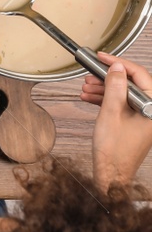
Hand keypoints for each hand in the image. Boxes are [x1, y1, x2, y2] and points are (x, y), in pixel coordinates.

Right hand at [82, 53, 151, 186]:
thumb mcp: (111, 113)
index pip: (140, 76)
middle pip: (132, 84)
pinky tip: (90, 98)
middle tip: (92, 73)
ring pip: (125, 94)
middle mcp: (151, 111)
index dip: (119, 64)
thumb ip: (115, 87)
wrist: (111, 173)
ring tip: (86, 87)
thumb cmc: (114, 150)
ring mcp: (144, 117)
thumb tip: (117, 68)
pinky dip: (106, 100)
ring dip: (105, 88)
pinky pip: (122, 104)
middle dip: (109, 78)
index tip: (103, 58)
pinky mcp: (135, 122)